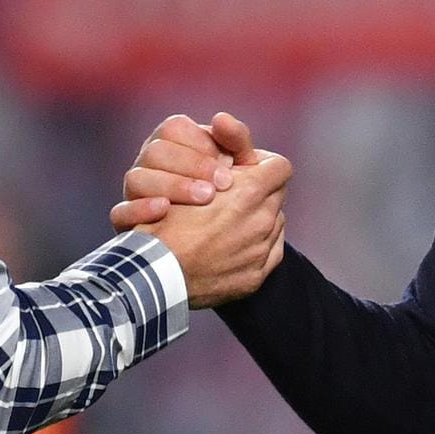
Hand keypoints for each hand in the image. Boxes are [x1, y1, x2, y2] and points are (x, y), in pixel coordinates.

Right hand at [109, 112, 259, 231]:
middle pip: (155, 151)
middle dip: (192, 165)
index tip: (228, 165)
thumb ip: (236, 139)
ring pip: (136, 178)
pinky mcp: (127, 222)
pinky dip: (140, 209)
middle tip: (222, 185)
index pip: (174, 129)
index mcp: (171, 142)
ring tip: (206, 198)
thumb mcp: (241, 166)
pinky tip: (166, 209)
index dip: (200, 145)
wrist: (220, 241)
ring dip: (172, 185)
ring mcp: (135, 192)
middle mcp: (148, 163)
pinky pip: (120, 212)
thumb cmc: (230, 194)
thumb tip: (220, 118)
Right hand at [139, 147, 290, 308]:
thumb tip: (236, 158)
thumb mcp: (188, 176)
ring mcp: (261, 251)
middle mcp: (262, 221)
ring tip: (229, 220)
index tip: (246, 168)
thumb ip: (223, 161)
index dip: (261, 163)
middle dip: (260, 190)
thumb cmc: (165, 221)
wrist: (155, 272)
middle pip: (278, 194)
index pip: (279, 166)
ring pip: (274, 222)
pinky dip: (257, 243)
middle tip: (233, 193)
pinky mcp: (255, 275)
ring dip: (258, 216)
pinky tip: (233, 242)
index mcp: (250, 192)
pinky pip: (270, 251)